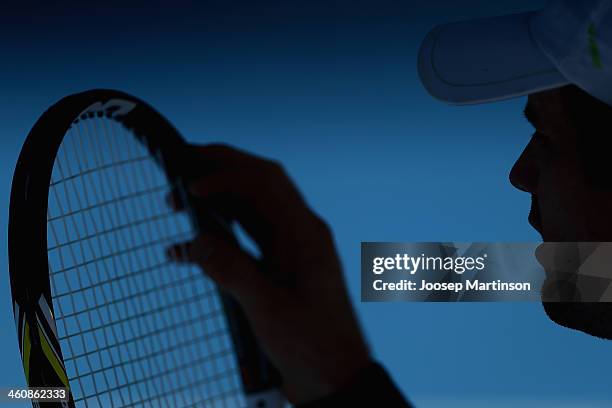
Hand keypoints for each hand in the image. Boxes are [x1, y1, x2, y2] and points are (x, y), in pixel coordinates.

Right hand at [167, 144, 370, 403]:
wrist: (335, 378)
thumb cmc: (313, 345)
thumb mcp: (269, 309)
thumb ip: (232, 272)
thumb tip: (195, 242)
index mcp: (304, 234)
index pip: (266, 183)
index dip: (227, 175)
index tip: (191, 187)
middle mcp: (299, 232)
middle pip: (258, 185)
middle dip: (221, 171)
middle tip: (182, 167)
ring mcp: (290, 249)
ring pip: (249, 210)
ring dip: (216, 202)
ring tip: (178, 202)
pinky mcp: (279, 267)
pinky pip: (245, 241)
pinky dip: (217, 238)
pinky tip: (187, 251)